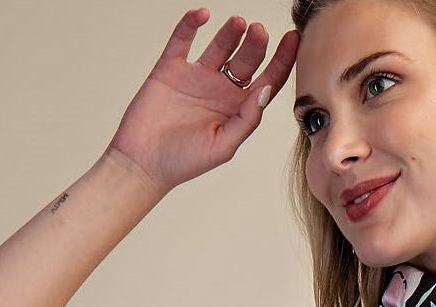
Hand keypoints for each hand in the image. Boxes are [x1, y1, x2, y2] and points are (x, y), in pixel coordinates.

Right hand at [105, 9, 299, 195]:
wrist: (143, 162)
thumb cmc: (184, 162)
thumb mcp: (223, 146)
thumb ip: (246, 119)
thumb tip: (266, 91)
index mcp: (237, 110)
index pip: (266, 80)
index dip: (281, 61)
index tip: (293, 40)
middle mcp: (220, 90)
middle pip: (246, 60)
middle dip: (256, 45)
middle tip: (259, 32)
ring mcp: (196, 77)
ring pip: (219, 46)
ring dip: (231, 33)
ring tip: (239, 23)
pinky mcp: (171, 67)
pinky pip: (183, 39)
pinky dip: (191, 24)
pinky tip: (202, 15)